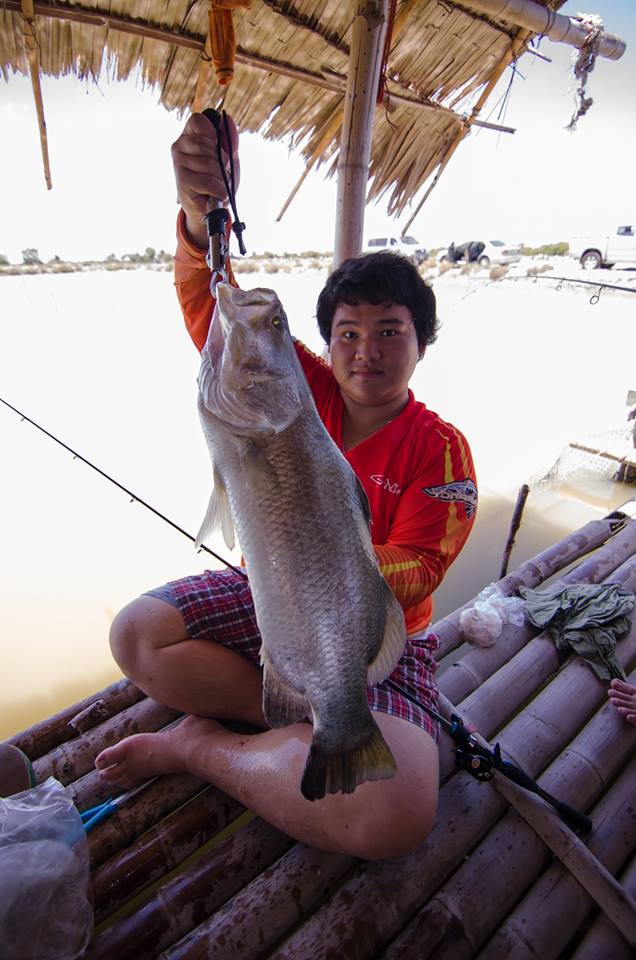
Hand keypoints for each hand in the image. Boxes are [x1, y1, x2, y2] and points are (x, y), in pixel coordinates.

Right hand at [171, 112, 239, 248]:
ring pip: (210, 164)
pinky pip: (209, 182)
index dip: (215, 135)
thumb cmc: (218, 180)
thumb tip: (228, 121)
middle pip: (209, 144)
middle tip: (222, 174)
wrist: (210, 208)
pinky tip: (217, 194)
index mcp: (188, 135)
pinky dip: (219, 190)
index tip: (219, 150)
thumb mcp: (228, 157)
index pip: (199, 120)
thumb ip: (229, 139)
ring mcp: (178, 164)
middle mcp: (179, 147)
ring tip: (219, 186)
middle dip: (224, 162)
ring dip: (223, 179)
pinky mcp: (182, 182)